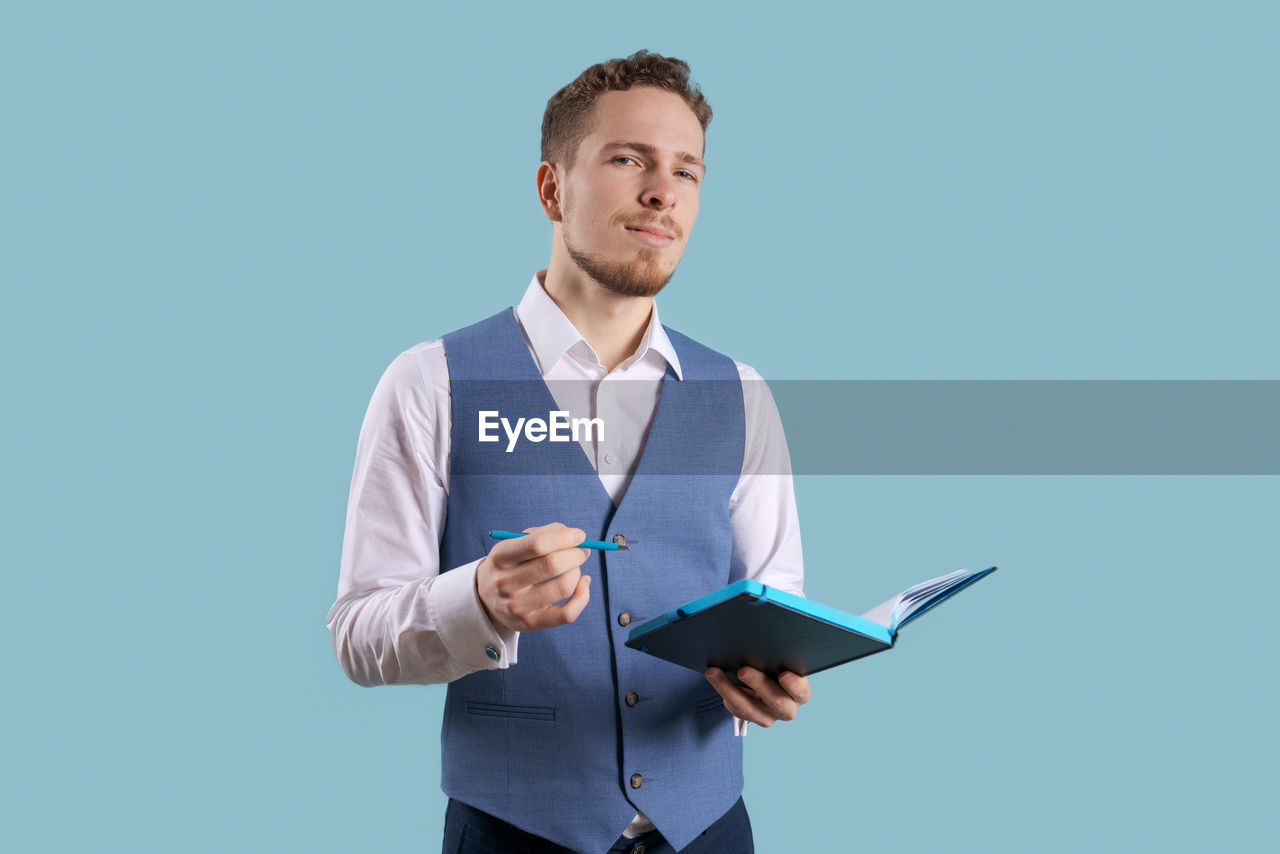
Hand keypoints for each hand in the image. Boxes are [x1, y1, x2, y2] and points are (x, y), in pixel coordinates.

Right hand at [475, 522, 591, 632]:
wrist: (486, 599)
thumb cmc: (510, 565)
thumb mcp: (515, 543)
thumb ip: (543, 534)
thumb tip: (575, 537)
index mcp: (500, 557)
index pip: (537, 544)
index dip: (564, 537)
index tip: (579, 535)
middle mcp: (506, 583)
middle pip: (552, 565)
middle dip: (575, 554)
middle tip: (581, 551)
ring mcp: (517, 606)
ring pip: (563, 587)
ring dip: (577, 572)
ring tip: (575, 568)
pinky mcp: (531, 623)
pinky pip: (567, 614)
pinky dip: (582, 596)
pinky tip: (582, 583)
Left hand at [704, 666, 810, 726]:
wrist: (765, 680)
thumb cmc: (776, 666)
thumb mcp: (780, 662)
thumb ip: (775, 656)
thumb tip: (758, 639)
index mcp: (800, 693)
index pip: (801, 692)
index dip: (795, 685)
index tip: (784, 674)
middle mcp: (787, 709)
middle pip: (776, 701)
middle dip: (758, 684)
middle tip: (743, 669)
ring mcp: (768, 717)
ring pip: (747, 708)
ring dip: (728, 688)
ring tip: (714, 671)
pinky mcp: (749, 718)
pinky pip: (734, 708)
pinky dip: (722, 691)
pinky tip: (714, 677)